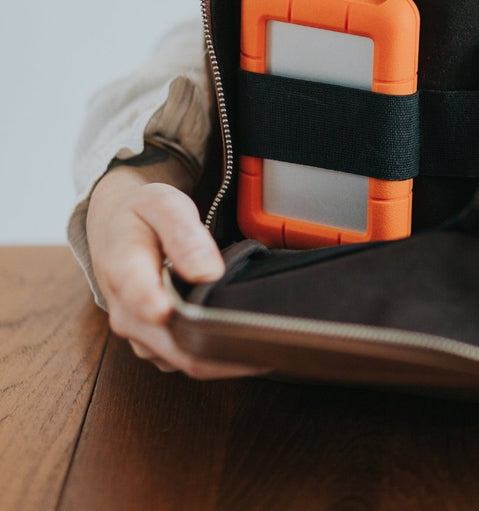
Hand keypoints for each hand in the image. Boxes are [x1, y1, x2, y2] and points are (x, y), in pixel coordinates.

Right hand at [87, 158, 265, 378]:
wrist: (116, 229)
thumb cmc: (143, 215)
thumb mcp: (163, 206)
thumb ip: (184, 235)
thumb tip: (208, 272)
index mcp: (124, 272)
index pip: (144, 300)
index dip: (179, 313)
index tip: (210, 316)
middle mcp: (127, 313)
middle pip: (177, 347)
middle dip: (224, 344)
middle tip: (273, 337)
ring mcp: (139, 335)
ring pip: (186, 360)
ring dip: (223, 353)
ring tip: (265, 335)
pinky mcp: (152, 346)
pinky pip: (187, 360)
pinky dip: (215, 354)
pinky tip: (242, 337)